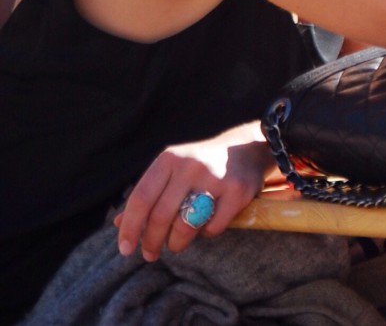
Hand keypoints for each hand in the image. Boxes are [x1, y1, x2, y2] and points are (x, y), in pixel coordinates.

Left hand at [116, 122, 268, 260]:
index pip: (141, 199)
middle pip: (161, 215)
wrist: (247, 148)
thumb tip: (120, 224)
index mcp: (169, 159)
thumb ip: (147, 194)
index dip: (130, 227)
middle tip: (149, 255)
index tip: (125, 249)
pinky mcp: (238, 191)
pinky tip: (205, 227)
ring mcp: (216, 178)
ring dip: (176, 243)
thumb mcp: (171, 170)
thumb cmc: (200, 164)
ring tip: (175, 245)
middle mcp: (191, 166)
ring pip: (185, 225)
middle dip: (151, 241)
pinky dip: (206, 233)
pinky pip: (213, 226)